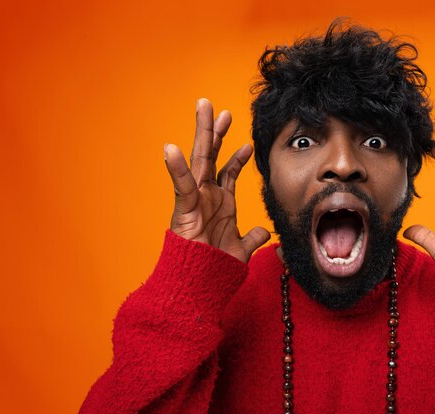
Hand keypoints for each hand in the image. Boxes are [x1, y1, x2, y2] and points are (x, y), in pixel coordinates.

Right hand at [163, 98, 269, 262]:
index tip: (249, 142)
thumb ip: (252, 237)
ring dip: (202, 132)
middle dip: (214, 130)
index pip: (228, 172)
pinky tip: (171, 148)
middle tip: (215, 106)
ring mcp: (196, 199)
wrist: (199, 286)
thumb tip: (264, 232)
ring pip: (199, 158)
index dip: (238, 156)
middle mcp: (207, 196)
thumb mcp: (240, 249)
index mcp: (221, 203)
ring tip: (204, 106)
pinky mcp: (184, 208)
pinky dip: (176, 167)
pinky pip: (181, 184)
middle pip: (210, 156)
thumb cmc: (216, 269)